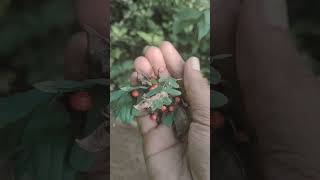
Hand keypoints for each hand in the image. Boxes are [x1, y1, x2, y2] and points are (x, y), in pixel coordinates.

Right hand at [130, 41, 209, 179]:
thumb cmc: (209, 156)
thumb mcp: (207, 120)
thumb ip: (197, 91)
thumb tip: (192, 61)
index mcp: (197, 109)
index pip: (184, 82)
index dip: (175, 64)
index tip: (165, 46)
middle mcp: (181, 114)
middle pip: (167, 87)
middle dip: (157, 68)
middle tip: (148, 51)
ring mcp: (164, 125)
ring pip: (153, 98)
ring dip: (145, 79)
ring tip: (139, 62)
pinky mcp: (150, 137)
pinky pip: (142, 115)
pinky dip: (138, 98)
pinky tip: (135, 82)